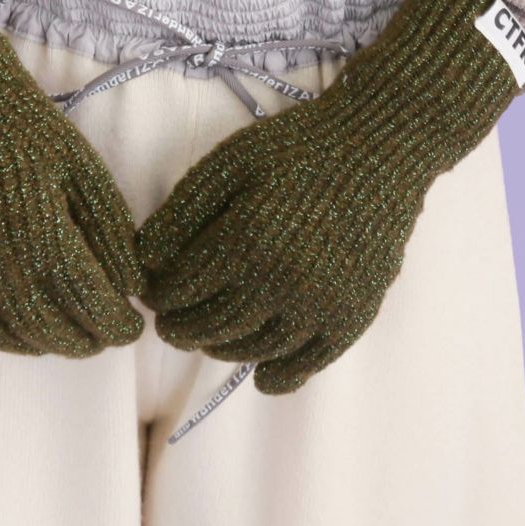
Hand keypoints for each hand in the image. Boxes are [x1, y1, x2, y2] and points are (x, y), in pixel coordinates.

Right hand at [0, 0, 142, 384]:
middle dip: (85, 342)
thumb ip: (111, 235)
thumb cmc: (28, 133)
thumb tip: (134, 288)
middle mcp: (0, 271)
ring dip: (41, 346)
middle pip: (52, 334)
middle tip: (103, 336)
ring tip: (61, 335)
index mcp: (47, 243)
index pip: (93, 310)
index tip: (133, 327)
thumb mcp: (86, 173)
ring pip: (6, 338)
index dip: (119, 327)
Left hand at [137, 0, 520, 393]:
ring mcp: (320, 304)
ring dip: (221, 349)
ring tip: (207, 338)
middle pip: (212, 327)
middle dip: (180, 329)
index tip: (151, 297)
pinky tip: (262, 377)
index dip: (159, 298)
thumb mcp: (228, 164)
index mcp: (243, 242)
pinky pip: (311, 362)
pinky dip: (281, 376)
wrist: (380, 148)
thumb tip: (144, 263)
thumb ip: (181, 214)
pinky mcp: (354, 314)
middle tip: (169, 325)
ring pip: (254, 349)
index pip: (181, 292)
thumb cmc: (296, 148)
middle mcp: (280, 283)